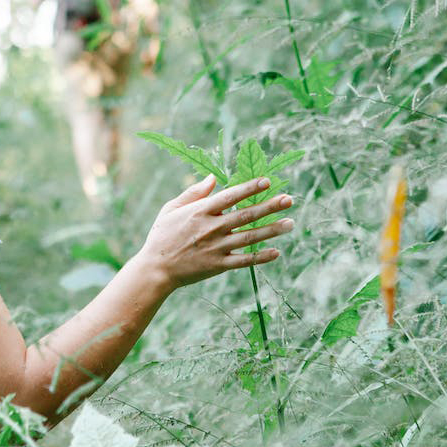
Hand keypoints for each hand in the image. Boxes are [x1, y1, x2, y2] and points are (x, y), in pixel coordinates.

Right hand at [134, 175, 294, 290]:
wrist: (155, 269)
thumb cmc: (162, 235)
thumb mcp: (171, 208)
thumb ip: (193, 192)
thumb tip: (214, 178)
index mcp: (200, 211)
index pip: (230, 196)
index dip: (249, 188)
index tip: (267, 181)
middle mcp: (211, 228)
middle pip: (246, 215)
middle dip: (269, 206)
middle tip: (289, 199)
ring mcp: (217, 248)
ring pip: (250, 237)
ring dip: (272, 230)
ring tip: (290, 223)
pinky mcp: (218, 265)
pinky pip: (244, 261)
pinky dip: (260, 257)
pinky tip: (276, 252)